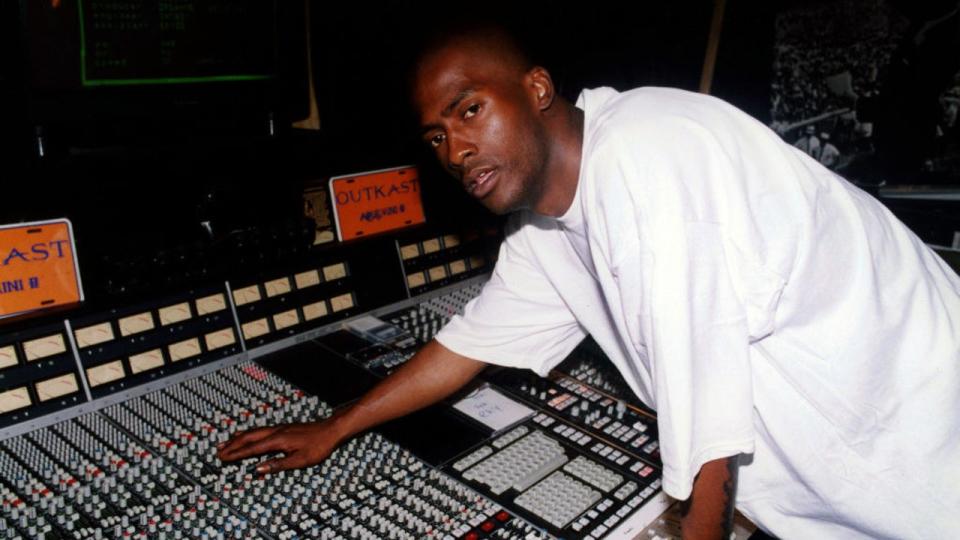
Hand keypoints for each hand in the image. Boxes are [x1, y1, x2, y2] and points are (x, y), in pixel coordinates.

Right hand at [216, 420, 342, 474]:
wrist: (331, 429)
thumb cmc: (318, 446)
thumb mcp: (300, 460)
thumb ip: (277, 465)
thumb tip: (258, 469)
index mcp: (278, 440)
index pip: (251, 448)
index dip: (236, 454)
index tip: (223, 458)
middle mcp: (276, 432)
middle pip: (248, 437)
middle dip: (232, 445)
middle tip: (218, 451)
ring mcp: (279, 428)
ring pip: (253, 432)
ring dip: (238, 438)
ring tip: (226, 442)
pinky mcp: (283, 428)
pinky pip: (260, 430)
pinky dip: (249, 433)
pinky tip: (248, 435)